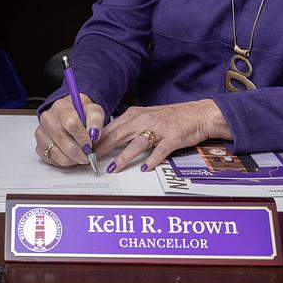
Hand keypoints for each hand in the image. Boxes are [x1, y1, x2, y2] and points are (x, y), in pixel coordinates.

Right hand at [35, 94, 103, 167]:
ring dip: (73, 159)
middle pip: (62, 140)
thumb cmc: (81, 115)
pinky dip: (66, 162)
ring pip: (57, 153)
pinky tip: (73, 156)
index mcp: (61, 107)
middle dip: (79, 152)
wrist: (71, 116)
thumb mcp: (94, 112)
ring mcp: (42, 133)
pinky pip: (53, 160)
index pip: (71, 123)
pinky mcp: (40, 147)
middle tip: (89, 156)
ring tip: (82, 156)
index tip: (90, 145)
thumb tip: (94, 134)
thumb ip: (96, 121)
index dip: (82, 137)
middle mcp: (47, 119)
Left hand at [95, 100, 231, 172]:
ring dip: (124, 156)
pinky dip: (153, 158)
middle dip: (103, 148)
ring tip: (113, 168)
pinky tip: (146, 167)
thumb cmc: (171, 117)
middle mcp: (145, 119)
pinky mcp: (174, 138)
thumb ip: (127, 126)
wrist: (198, 114)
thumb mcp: (146, 117)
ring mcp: (160, 129)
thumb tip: (106, 138)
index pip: (110, 127)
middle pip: (119, 134)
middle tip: (91, 161)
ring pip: (137, 142)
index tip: (85, 151)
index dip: (96, 140)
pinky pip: (161, 149)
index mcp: (135, 114)